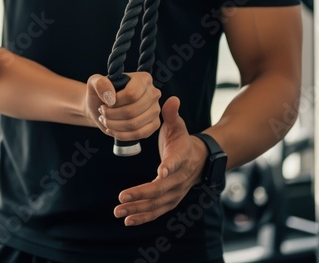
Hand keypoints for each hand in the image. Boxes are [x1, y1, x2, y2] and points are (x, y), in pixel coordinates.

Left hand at [85, 71, 160, 140]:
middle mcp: (153, 93)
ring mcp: (155, 109)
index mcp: (143, 79)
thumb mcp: (94, 82)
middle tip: (102, 112)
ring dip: (114, 125)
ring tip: (105, 120)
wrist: (102, 106)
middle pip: (132, 111)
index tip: (106, 102)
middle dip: (112, 115)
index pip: (131, 94)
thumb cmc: (100, 92)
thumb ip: (100, 83)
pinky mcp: (154, 124)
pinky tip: (112, 129)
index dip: (115, 102)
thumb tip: (110, 96)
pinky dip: (122, 135)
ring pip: (134, 124)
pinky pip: (139, 134)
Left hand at [114, 97, 208, 225]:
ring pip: (157, 204)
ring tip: (119, 211)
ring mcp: (175, 192)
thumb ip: (172, 114)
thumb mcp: (178, 125)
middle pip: (161, 189)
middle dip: (141, 194)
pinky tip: (127, 220)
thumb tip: (171, 98)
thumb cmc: (182, 140)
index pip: (176, 163)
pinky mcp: (170, 201)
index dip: (169, 167)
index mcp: (182, 157)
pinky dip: (143, 217)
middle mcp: (179, 179)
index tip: (160, 173)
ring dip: (138, 209)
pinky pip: (156, 211)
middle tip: (122, 197)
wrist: (199, 160)